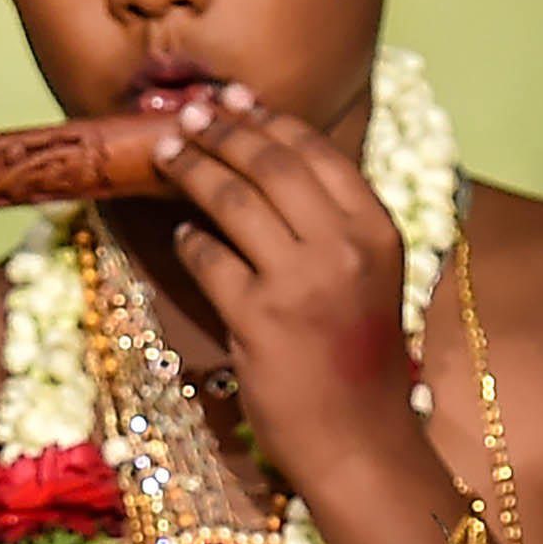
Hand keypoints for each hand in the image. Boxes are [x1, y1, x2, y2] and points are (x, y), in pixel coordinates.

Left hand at [147, 88, 437, 517]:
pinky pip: (208, 257)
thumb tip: (266, 159)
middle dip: (219, 132)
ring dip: (190, 168)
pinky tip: (183, 234)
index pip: (313, 151)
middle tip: (185, 120)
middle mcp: (344, 246)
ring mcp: (300, 281)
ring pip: (231, 200)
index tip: (231, 101)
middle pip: (267, 164)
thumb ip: (332, 224)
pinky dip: (190, 239)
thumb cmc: (359, 362)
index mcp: (377, 229)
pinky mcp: (258, 318)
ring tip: (166, 155)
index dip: (265, 119)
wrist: (361, 442)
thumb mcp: (368, 278)